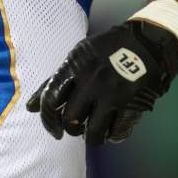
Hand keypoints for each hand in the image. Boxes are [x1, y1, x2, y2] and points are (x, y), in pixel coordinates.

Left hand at [26, 20, 177, 144]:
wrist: (146, 40)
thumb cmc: (106, 50)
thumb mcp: (76, 58)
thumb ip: (53, 82)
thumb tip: (30, 108)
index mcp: (74, 67)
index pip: (50, 100)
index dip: (48, 120)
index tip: (53, 130)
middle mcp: (91, 81)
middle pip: (70, 120)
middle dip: (71, 129)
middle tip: (76, 129)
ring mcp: (112, 93)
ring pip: (92, 131)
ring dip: (90, 137)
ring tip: (93, 134)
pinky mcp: (132, 103)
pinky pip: (117, 131)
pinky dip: (113, 136)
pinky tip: (112, 131)